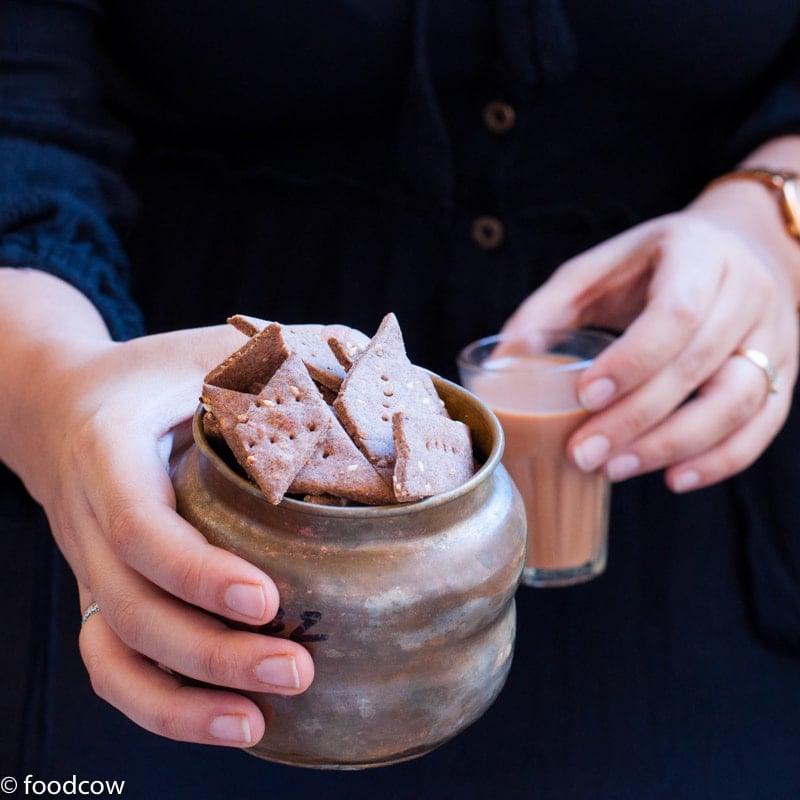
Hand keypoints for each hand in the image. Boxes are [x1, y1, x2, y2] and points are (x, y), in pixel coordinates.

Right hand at [3, 305, 314, 746]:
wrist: (67, 405)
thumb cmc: (155, 375)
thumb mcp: (207, 351)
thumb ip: (277, 364)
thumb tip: (376, 389)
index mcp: (109, 453)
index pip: (140, 525)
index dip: (197, 572)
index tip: (267, 600)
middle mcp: (88, 520)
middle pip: (134, 609)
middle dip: (212, 653)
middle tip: (298, 670)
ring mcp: (91, 566)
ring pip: (115, 654)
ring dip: (181, 703)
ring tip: (259, 723)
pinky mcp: (105, 593)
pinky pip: (115, 664)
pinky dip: (162, 705)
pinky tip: (228, 719)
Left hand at [503, 211, 798, 491]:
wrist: (740, 248)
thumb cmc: (655, 262)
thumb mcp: (602, 266)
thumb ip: (552, 306)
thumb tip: (503, 356)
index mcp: (698, 253)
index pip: (675, 314)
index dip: (631, 361)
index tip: (584, 397)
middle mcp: (746, 292)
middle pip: (699, 365)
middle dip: (636, 418)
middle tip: (583, 453)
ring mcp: (773, 335)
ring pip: (738, 402)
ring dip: (674, 445)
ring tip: (616, 469)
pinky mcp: (785, 371)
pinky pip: (762, 424)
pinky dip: (721, 460)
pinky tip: (673, 479)